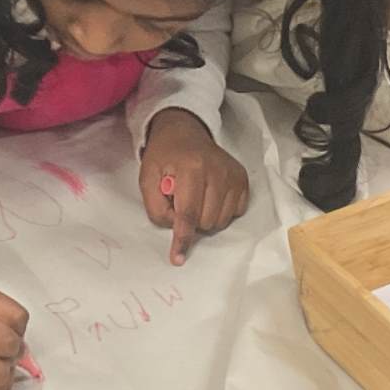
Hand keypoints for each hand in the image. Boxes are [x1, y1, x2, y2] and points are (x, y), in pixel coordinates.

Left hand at [139, 108, 248, 264]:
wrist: (184, 132)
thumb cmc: (164, 156)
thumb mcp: (147, 178)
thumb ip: (156, 206)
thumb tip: (175, 227)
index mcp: (191, 168)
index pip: (188, 213)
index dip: (182, 238)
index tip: (177, 258)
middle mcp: (217, 170)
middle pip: (206, 222)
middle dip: (190, 221)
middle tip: (181, 200)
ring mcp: (233, 175)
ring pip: (221, 221)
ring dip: (205, 218)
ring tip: (195, 196)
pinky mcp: (242, 179)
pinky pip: (234, 213)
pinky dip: (220, 211)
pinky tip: (209, 195)